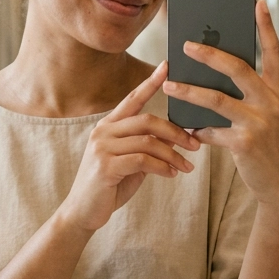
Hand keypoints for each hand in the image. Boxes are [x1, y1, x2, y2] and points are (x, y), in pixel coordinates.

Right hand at [61, 61, 199, 233]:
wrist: (82, 212)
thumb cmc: (109, 185)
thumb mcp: (132, 162)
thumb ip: (149, 147)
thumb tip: (177, 137)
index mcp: (108, 126)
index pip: (133, 98)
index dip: (150, 82)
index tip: (168, 66)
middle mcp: (103, 131)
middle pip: (147, 120)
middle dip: (175, 132)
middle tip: (195, 144)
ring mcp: (102, 148)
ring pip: (148, 142)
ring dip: (173, 155)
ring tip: (187, 166)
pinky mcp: (106, 166)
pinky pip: (143, 160)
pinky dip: (162, 167)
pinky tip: (171, 175)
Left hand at [163, 1, 278, 215]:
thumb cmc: (273, 144)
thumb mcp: (273, 115)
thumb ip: (255, 94)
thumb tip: (220, 72)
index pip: (275, 52)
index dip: (267, 27)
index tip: (259, 2)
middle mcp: (274, 102)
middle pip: (237, 68)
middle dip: (209, 54)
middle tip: (186, 45)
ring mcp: (260, 122)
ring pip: (216, 99)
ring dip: (188, 91)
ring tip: (169, 84)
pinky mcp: (245, 143)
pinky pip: (211, 130)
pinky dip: (197, 129)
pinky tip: (187, 129)